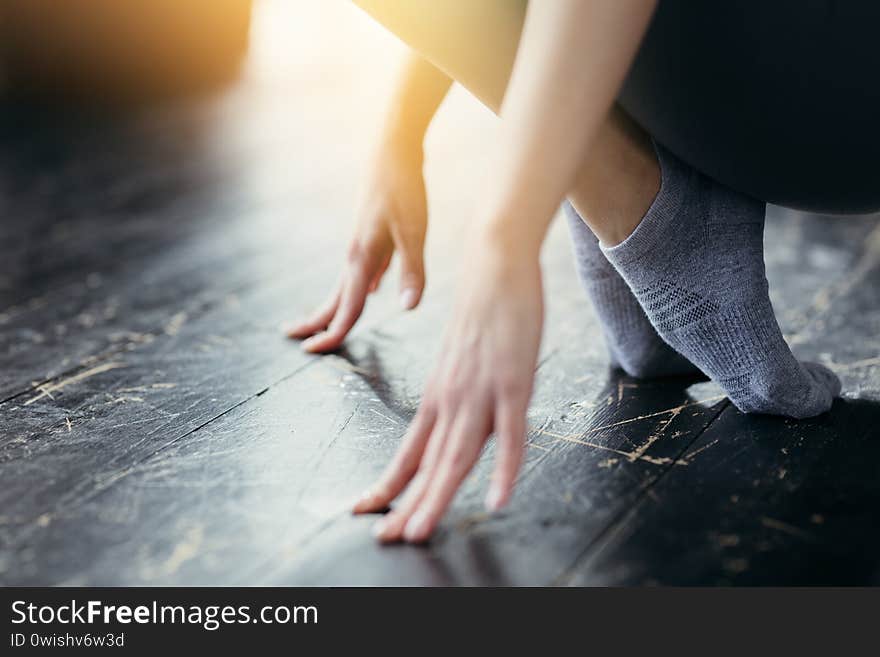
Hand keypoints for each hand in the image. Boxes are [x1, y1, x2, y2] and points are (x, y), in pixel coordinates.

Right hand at [285, 139, 427, 351]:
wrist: (394, 149)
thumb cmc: (404, 188)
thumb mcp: (414, 230)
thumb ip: (413, 270)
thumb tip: (407, 308)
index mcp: (362, 259)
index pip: (347, 307)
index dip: (333, 334)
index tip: (313, 354)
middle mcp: (356, 255)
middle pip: (336, 300)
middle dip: (317, 324)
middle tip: (299, 344)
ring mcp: (362, 244)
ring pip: (347, 285)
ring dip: (334, 307)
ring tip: (322, 322)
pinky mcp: (371, 235)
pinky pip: (362, 271)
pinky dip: (359, 286)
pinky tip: (372, 288)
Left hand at [352, 238, 542, 542]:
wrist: (494, 265)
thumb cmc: (482, 312)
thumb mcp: (461, 361)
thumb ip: (459, 395)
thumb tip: (458, 423)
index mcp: (437, 396)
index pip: (408, 452)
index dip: (389, 486)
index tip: (367, 512)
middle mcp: (451, 399)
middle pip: (428, 463)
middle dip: (408, 505)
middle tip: (387, 541)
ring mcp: (481, 392)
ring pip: (458, 455)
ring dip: (439, 498)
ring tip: (422, 532)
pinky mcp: (513, 383)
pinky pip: (511, 435)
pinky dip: (505, 470)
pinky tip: (498, 499)